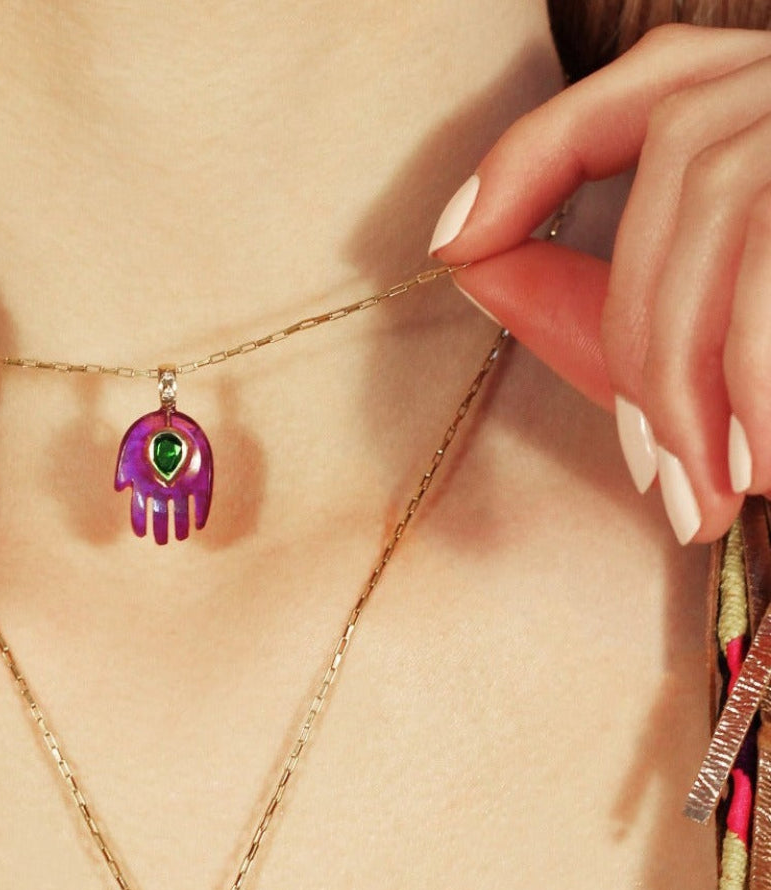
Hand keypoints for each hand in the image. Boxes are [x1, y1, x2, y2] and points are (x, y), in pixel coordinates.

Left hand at [429, 24, 770, 545]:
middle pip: (677, 167)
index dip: (530, 157)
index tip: (455, 242)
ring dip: (687, 375)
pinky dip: (760, 378)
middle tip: (660, 481)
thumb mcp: (759, 302)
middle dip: (635, 341)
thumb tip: (500, 276)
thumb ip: (667, 286)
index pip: (645, 90)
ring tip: (713, 494)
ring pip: (722, 207)